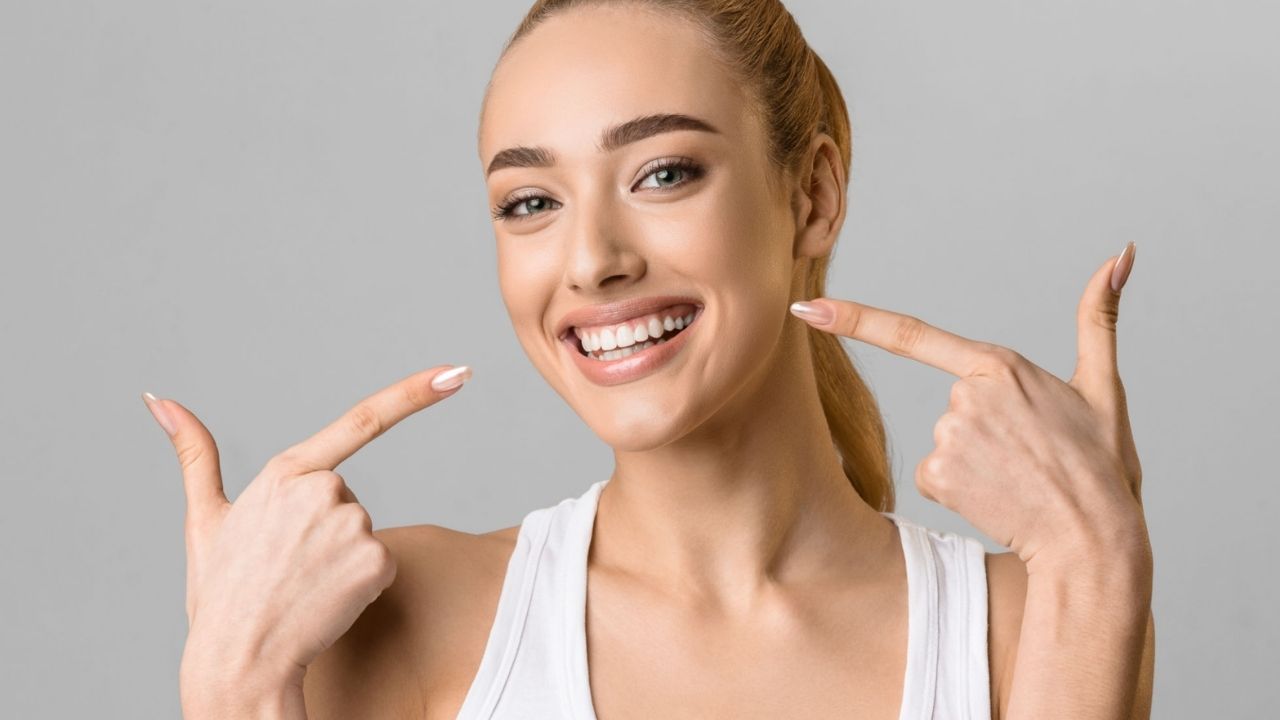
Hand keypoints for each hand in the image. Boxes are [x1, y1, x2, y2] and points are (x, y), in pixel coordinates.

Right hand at [142, 365, 471, 694]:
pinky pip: (381, 565)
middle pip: (347, 498)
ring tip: (301, 585)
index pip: (362, 420)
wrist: (239, 661)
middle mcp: (324, 490)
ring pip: (363, 533)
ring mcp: (352, 525)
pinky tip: (326, 601)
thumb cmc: (221, 594)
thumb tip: (159, 398)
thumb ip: (193, 454)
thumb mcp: (204, 519)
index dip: (416, 393)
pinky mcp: (375, 560)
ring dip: (340, 559)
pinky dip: (360, 585)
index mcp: (285, 472)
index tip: (458, 373)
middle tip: (288, 566)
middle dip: (325, 528)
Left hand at [790, 245, 1144, 567]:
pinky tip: (997, 497)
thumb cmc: (1101, 468)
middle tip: (1031, 457)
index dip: (853, 318)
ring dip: (977, 462)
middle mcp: (965, 395)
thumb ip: (1100, 319)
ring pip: (945, 443)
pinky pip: (934, 476)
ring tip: (1019, 479)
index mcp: (1000, 366)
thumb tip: (1120, 254)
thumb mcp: (1105, 389)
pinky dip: (962, 489)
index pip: (912, 334)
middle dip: (986, 430)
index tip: (805, 307)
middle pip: (954, 407)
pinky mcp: (936, 474)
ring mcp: (948, 435)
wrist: (1094, 540)